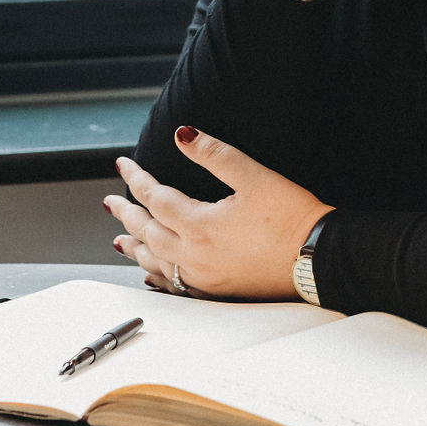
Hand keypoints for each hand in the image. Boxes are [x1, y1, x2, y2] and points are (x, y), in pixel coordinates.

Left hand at [104, 126, 331, 300]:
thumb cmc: (290, 215)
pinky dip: (157, 274)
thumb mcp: (252, 175)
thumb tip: (181, 135)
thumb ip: (213, 153)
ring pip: (156, 261)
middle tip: (110, 202)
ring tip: (119, 239)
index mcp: (199, 225)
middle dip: (126, 214)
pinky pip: (174, 284)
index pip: (154, 197)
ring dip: (136, 246)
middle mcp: (195, 255)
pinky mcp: (217, 290)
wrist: (316, 258)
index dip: (136, 178)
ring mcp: (204, 277)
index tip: (122, 164)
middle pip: (147, 232)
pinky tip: (153, 273)